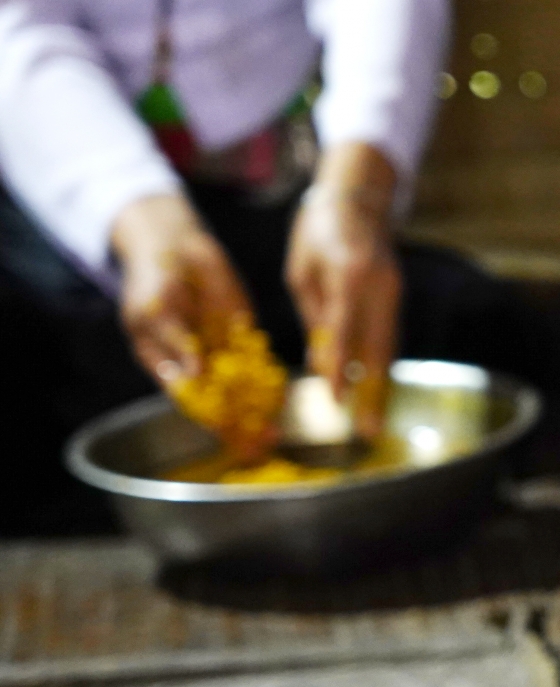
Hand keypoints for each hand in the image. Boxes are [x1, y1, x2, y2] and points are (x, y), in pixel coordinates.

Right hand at [112, 192, 266, 432]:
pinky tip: (280, 394)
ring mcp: (219, 350)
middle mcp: (196, 363)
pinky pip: (256, 360)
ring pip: (240, 386)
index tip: (227, 434)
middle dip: (239, 422)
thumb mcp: (154, 309)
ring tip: (274, 431)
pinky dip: (268, 378)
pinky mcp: (241, 334)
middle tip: (261, 441)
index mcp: (167, 364)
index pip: (189, 399)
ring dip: (258, 407)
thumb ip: (175, 341)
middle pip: (219, 400)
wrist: (175, 244)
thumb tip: (193, 375)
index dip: (208, 418)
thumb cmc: (152, 278)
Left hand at [286, 143, 401, 437]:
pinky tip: (377, 389)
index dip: (339, 368)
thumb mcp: (301, 271)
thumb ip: (313, 316)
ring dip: (381, 384)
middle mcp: (379, 286)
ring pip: (389, 346)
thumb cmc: (316, 231)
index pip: (343, 331)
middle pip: (378, 349)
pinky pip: (389, 335)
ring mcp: (394, 291)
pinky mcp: (398, 295)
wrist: (358, 198)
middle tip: (370, 429)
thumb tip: (322, 360)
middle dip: (373, 392)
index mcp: (348, 275)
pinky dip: (382, 364)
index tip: (334, 400)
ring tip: (375, 418)